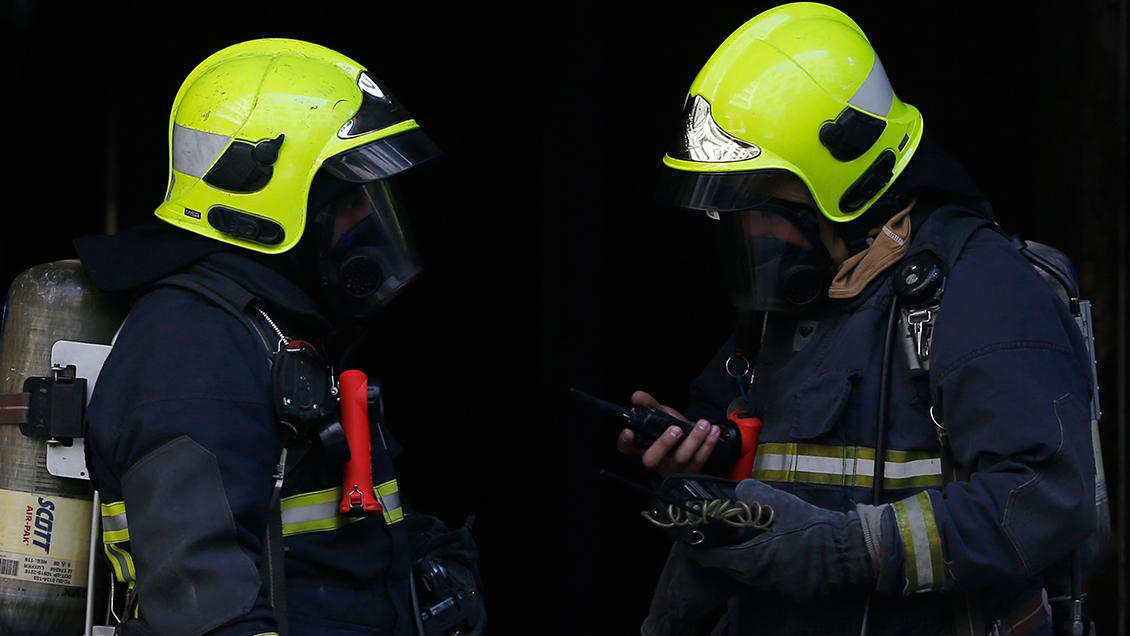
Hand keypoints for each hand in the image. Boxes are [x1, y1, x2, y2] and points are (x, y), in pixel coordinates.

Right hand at [616, 391, 721, 477]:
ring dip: (694, 440)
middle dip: (665, 444)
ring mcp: (672, 469)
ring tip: (703, 424)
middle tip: (676, 429)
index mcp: (642, 447)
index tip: (629, 432)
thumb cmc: (671, 427)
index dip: (625, 442)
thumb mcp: (660, 414)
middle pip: (653, 459)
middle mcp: (655, 461)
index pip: (627, 448)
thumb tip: (637, 395)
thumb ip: (650, 405)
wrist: (691, 437)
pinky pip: (699, 460)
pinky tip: (713, 432)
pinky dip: (708, 445)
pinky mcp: (690, 471)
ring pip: (681, 459)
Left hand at [688, 479, 885, 600]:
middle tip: (718, 539)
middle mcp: (760, 577)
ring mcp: (776, 587)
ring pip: (748, 576)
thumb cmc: (809, 523)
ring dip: (743, 562)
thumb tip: (738, 489)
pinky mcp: (791, 591)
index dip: (701, 550)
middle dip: (722, 555)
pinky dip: (764, 569)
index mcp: (752, 557)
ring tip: (744, 544)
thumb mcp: (779, 501)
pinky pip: (768, 581)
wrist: (845, 546)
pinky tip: (770, 553)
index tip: (695, 541)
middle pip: (729, 569)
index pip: (713, 559)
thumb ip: (753, 493)